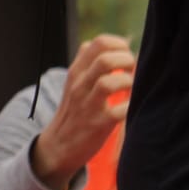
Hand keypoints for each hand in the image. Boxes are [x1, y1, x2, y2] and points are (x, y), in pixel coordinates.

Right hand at [29, 34, 134, 189]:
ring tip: (129, 89)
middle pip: (105, 59)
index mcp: (76, 72)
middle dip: (127, 61)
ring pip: (110, 83)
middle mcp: (80, 86)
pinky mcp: (98, 125)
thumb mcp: (73, 82)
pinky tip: (130, 107)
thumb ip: (87, 62)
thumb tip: (108, 42)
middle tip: (130, 71)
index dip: (119, 45)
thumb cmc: (74, 111)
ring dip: (128, 83)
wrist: (58, 146)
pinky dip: (130, 107)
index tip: (124, 55)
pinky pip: (120, 111)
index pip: (98, 43)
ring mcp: (88, 105)